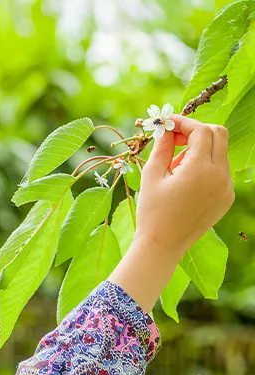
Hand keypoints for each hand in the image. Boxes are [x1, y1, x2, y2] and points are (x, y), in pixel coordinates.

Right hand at [132, 113, 234, 260]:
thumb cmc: (152, 212)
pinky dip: (205, 168)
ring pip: (220, 153)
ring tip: (176, 169)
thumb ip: (162, 147)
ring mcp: (226, 187)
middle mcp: (219, 176)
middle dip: (197, 132)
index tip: (168, 124)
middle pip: (218, 134)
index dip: (184, 123)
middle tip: (175, 140)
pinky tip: (185, 184)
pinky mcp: (226, 198)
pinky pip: (220, 171)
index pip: (200, 131)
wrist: (162, 246)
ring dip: (200, 152)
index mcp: (199, 169)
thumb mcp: (151, 176)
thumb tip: (167, 128)